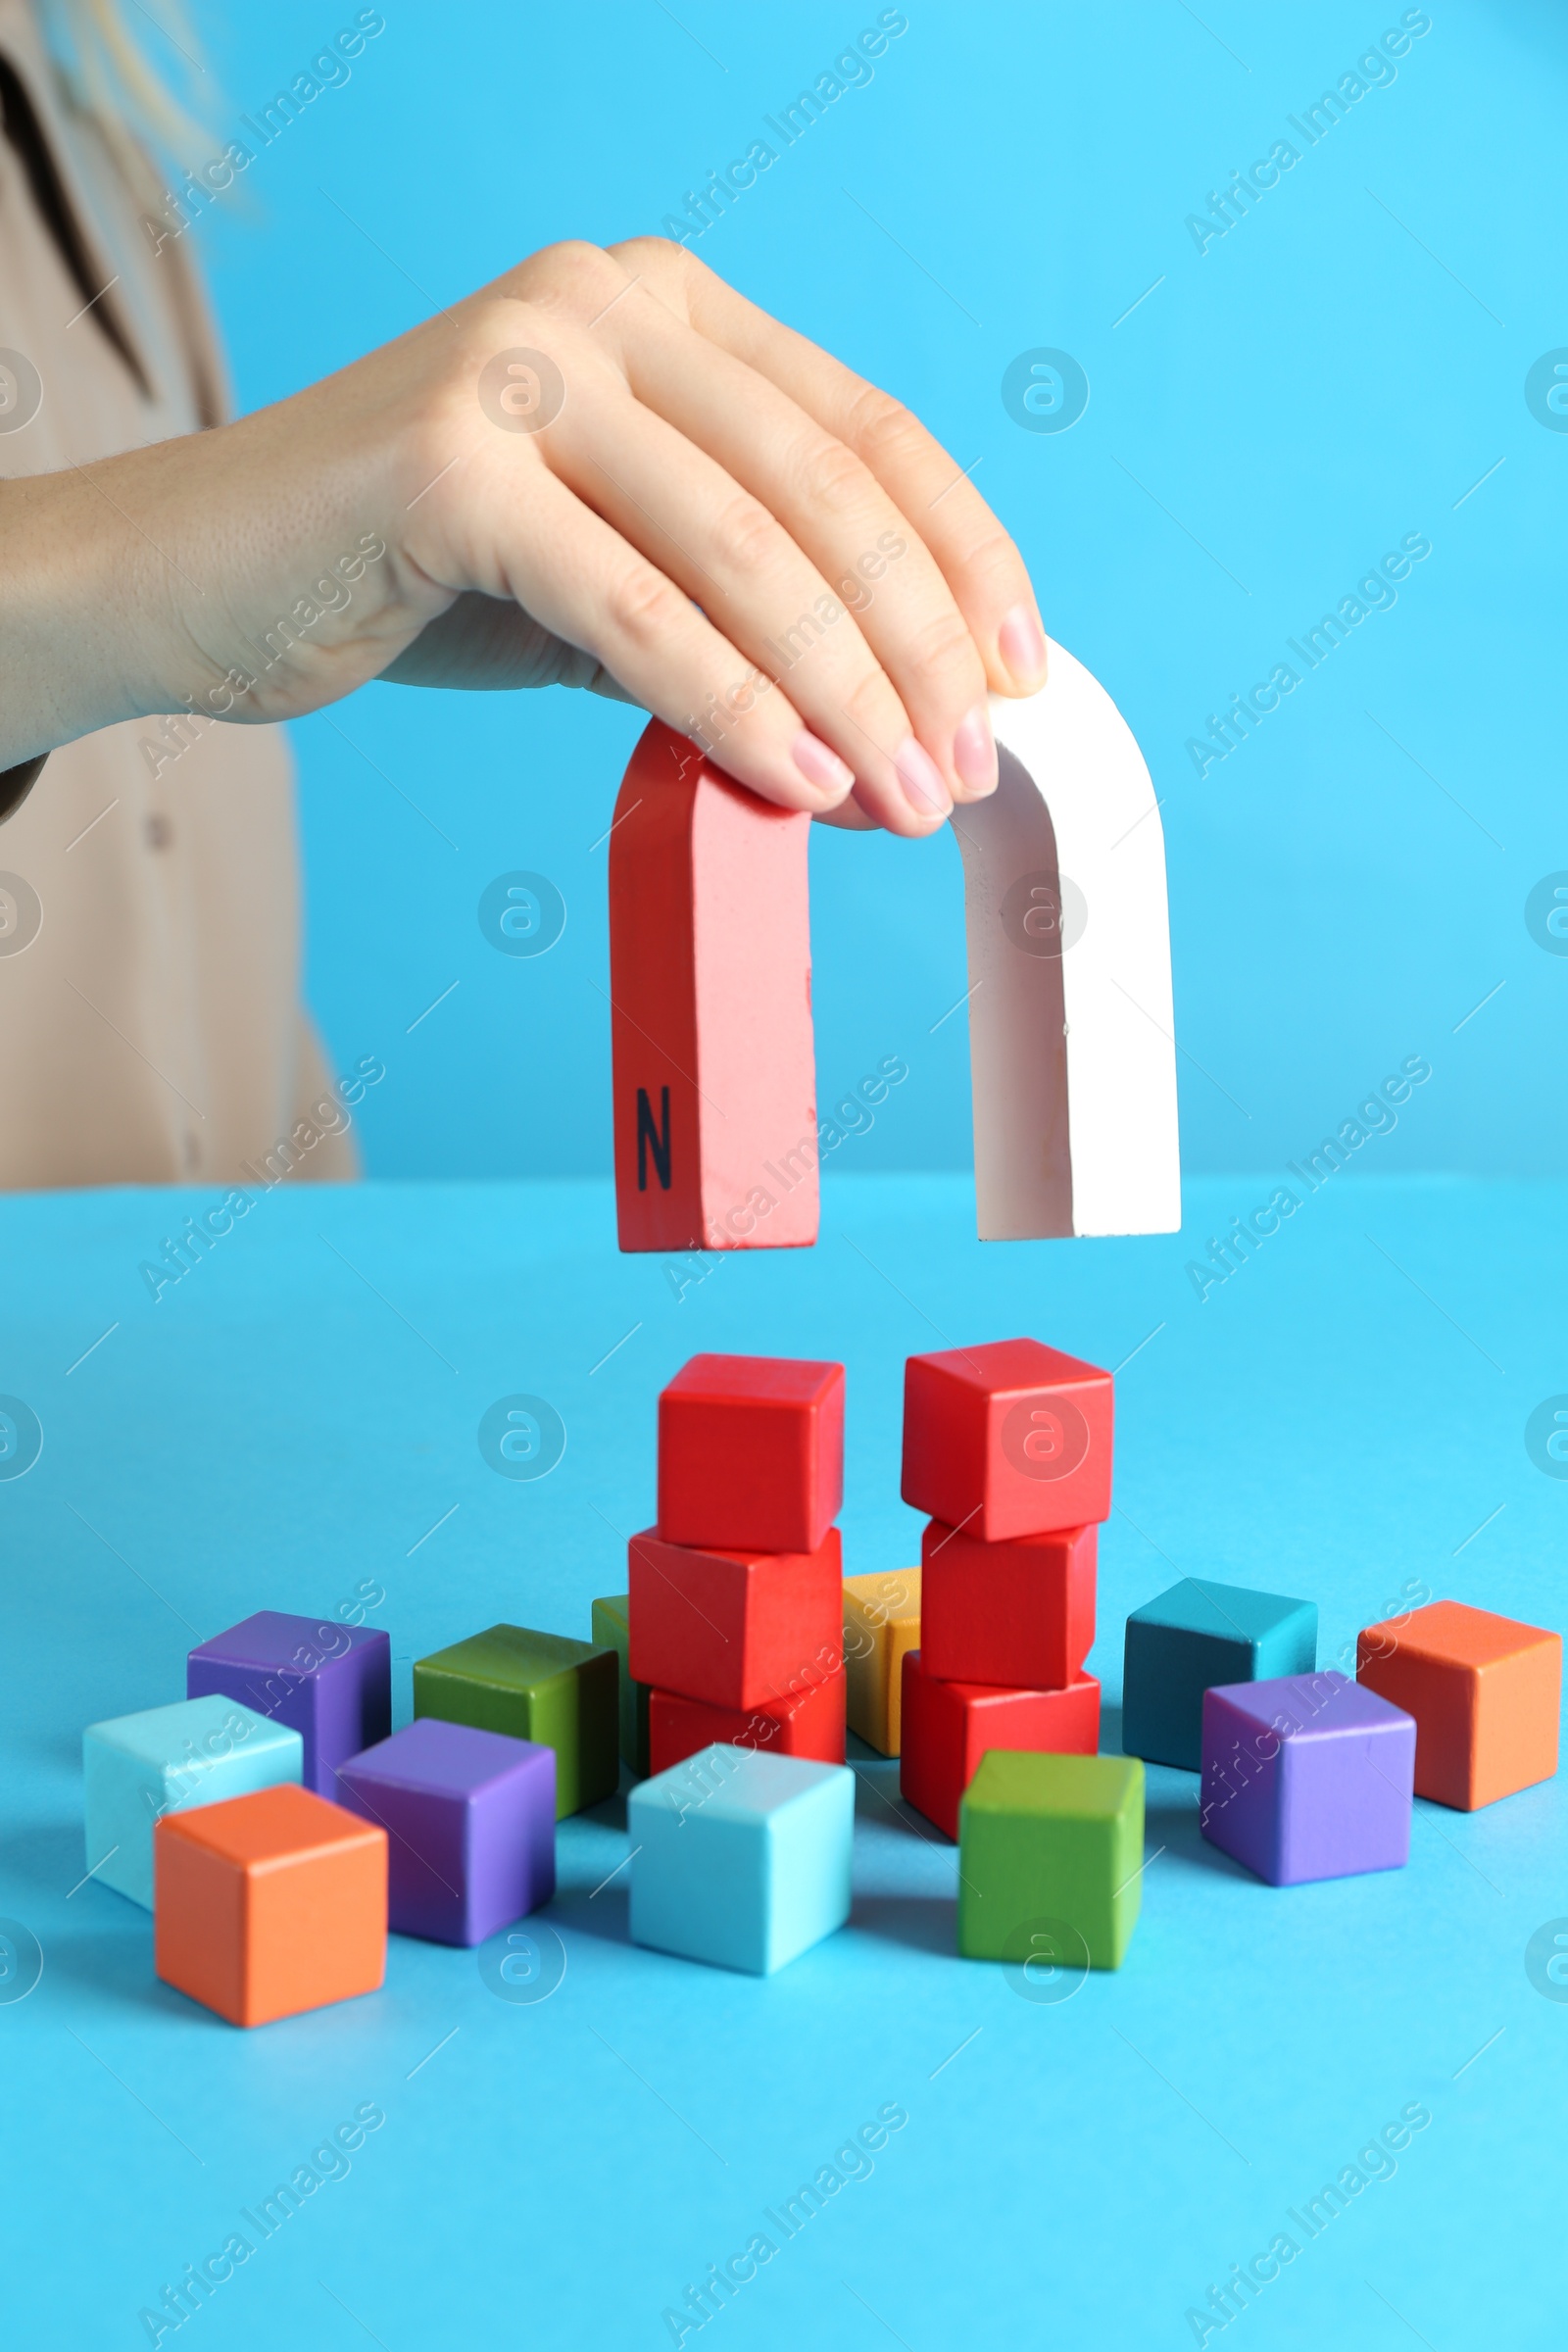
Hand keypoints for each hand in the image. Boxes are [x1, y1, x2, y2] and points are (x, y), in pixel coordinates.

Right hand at [1, 239, 1047, 835]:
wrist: (204, 577)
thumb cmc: (416, 573)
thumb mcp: (607, 569)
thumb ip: (729, 602)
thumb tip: (887, 719)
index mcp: (663, 307)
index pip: (867, 431)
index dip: (964, 560)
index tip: (1016, 679)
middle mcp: (603, 306)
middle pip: (828, 492)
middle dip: (917, 653)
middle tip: (963, 774)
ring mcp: (523, 365)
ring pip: (750, 549)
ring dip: (847, 694)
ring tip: (899, 799)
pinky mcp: (451, 463)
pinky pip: (637, 606)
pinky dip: (731, 704)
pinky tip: (794, 782)